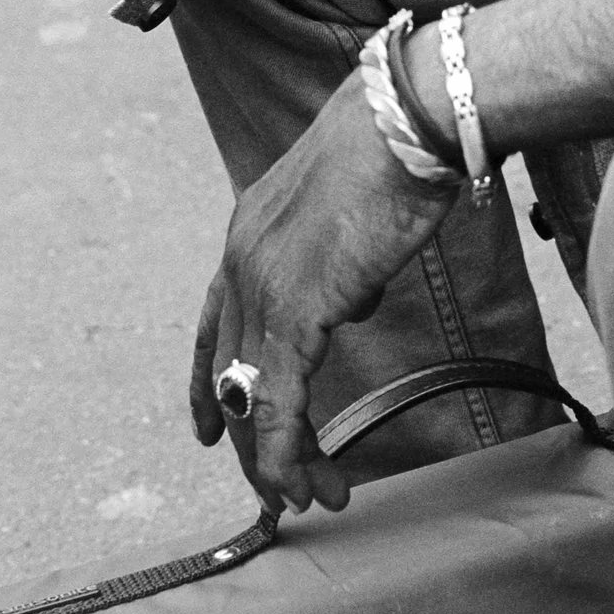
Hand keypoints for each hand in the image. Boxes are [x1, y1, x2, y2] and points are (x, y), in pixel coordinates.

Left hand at [188, 64, 458, 515]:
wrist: (403, 118)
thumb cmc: (396, 145)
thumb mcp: (354, 208)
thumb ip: (342, 258)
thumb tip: (355, 300)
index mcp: (249, 229)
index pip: (214, 323)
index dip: (210, 381)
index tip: (211, 428)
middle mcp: (241, 259)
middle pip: (229, 371)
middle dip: (254, 438)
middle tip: (278, 487)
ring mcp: (262, 285)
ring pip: (252, 397)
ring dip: (280, 458)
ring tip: (311, 495)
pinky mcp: (294, 309)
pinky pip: (279, 403)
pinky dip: (287, 452)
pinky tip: (299, 483)